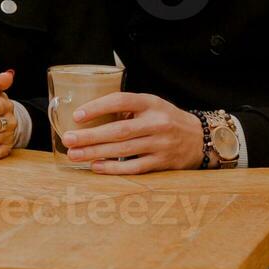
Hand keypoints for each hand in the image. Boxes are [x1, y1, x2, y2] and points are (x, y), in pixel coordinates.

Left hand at [61, 92, 203, 174]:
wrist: (200, 138)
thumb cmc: (166, 119)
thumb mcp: (151, 106)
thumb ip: (127, 109)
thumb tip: (89, 117)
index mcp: (151, 103)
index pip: (121, 101)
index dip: (98, 107)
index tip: (77, 116)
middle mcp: (157, 123)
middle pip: (118, 130)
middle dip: (90, 136)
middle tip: (67, 139)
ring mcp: (161, 144)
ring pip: (123, 150)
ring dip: (95, 153)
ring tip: (74, 154)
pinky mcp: (162, 162)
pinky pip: (134, 167)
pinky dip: (113, 168)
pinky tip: (96, 167)